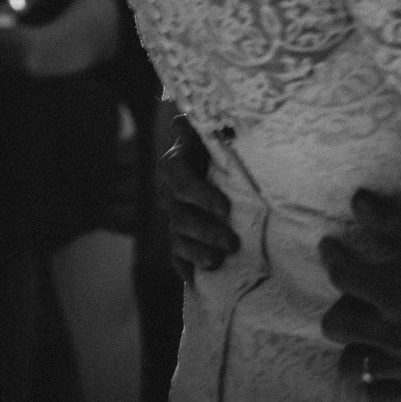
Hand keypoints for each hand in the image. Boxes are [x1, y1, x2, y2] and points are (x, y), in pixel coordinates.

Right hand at [158, 113, 238, 279]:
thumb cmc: (216, 142)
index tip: (225, 208)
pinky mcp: (178, 237)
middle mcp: (168, 193)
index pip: (181, 182)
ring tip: (218, 262)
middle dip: (205, 231)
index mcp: (173, 165)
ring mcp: (172, 217)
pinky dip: (184, 268)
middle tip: (232, 242)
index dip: (201, 196)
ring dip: (197, 252)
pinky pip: (175, 256)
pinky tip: (195, 281)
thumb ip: (200, 126)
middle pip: (180, 216)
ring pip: (178, 239)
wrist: (209, 159)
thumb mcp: (211, 131)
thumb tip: (182, 120)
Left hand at [321, 187, 400, 401]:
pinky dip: (371, 384)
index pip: (341, 275)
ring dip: (353, 344)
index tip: (331, 247)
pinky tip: (380, 368)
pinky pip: (377, 397)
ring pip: (351, 363)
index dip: (332, 256)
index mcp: (393, 293)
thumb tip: (358, 202)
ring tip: (367, 331)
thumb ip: (396, 223)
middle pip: (336, 323)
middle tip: (359, 294)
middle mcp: (392, 333)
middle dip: (342, 303)